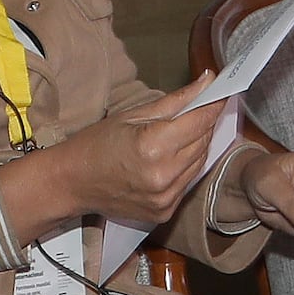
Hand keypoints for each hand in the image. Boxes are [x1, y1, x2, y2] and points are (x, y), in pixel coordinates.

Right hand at [44, 79, 234, 230]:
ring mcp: (165, 198)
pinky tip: (169, 157)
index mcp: (152, 147)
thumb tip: (207, 82)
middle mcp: (163, 176)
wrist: (71, 183)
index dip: (214, 104)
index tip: (223, 90)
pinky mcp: (164, 212)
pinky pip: (188, 182)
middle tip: (199, 107)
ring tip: (179, 133)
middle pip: (203, 142)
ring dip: (196, 144)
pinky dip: (185, 166)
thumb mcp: (132, 115)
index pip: (199, 121)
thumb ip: (175, 102)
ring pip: (199, 162)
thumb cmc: (95, 144)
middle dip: (204, 122)